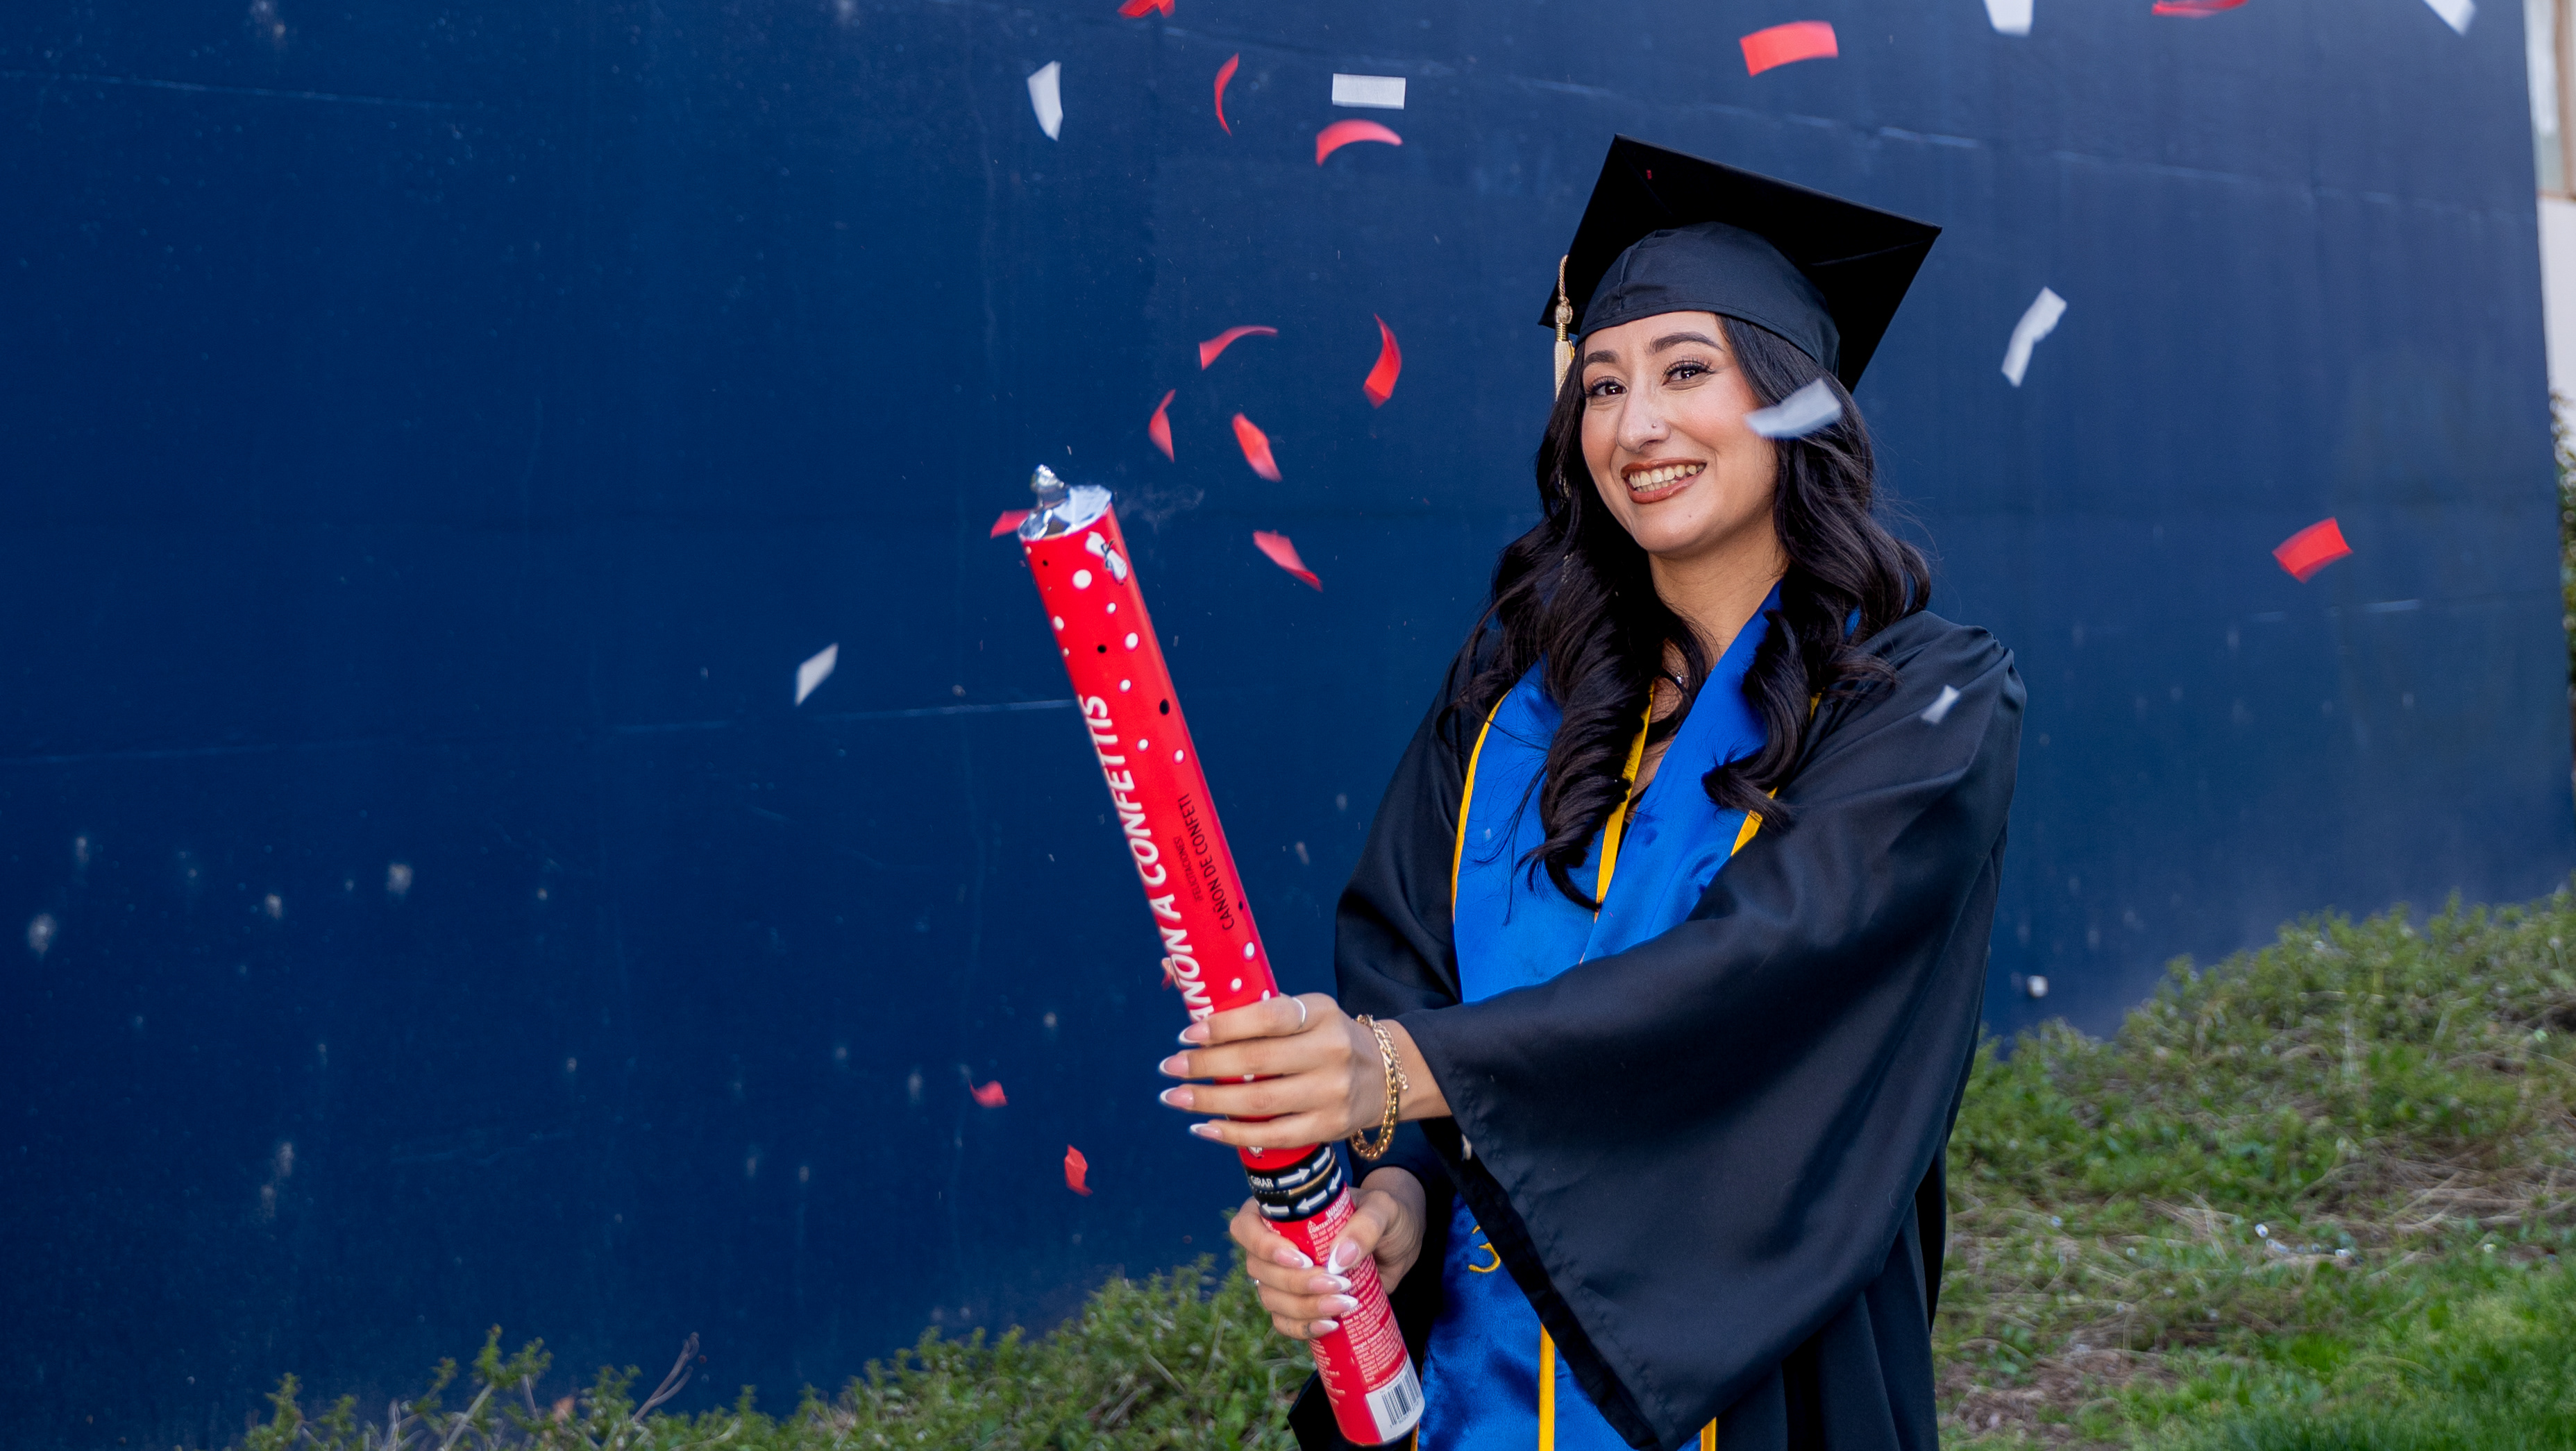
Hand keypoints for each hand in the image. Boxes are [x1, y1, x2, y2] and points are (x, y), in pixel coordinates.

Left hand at [1154, 993, 1377, 1149]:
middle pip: (1258, 1062)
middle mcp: (1331, 1051)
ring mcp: (1333, 1093)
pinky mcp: (1331, 1127)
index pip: (1269, 1017)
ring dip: (1210, 1102)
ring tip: (1175, 1097)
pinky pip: (1275, 1135)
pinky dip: (1235, 1134)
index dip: (1224, 1026)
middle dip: (1205, 1066)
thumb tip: (1172, 970)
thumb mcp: (1302, 1011)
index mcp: (1321, 1013)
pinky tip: (1204, 1128)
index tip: (1186, 1034)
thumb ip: (1249, 1003)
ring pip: (1261, 1102)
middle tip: (1168, 1068)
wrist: (1386, 1074)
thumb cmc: (1323, 1038)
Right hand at [1230, 1169, 1426, 1340]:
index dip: (1263, 1245)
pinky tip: (1331, 1325)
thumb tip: (1339, 1259)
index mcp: (1282, 1211)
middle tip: (1339, 1283)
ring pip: (1271, 1299)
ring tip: (1344, 1304)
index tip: (1300, 1259)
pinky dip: (1304, 1328)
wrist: (1399, 1244)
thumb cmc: (1385, 1216)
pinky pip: (1285, 1323)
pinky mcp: (1299, 1302)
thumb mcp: (1383, 1210)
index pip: (1246, 1226)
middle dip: (1297, 1283)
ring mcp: (1283, 1277)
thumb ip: (1365, 1226)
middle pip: (1259, 1270)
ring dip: (1304, 1308)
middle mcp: (1274, 1244)